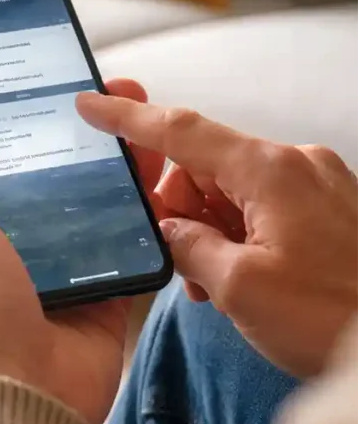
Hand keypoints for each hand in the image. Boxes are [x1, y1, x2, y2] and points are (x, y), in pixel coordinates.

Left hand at [0, 79, 160, 423]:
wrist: (23, 392)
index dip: (22, 116)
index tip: (49, 77)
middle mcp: (14, 243)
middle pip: (55, 173)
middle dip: (83, 131)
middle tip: (112, 89)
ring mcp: (60, 268)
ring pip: (97, 201)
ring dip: (121, 161)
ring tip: (146, 120)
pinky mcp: (103, 292)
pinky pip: (130, 244)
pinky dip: (147, 213)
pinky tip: (164, 175)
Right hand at [76, 93, 357, 376]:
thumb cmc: (334, 319)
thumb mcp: (239, 288)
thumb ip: (188, 246)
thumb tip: (168, 230)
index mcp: (272, 171)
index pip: (182, 131)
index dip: (128, 119)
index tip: (90, 104)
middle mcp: (297, 165)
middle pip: (203, 166)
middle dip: (178, 210)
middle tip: (182, 264)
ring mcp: (316, 186)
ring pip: (229, 191)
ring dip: (208, 232)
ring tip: (218, 286)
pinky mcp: (329, 210)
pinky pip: (260, 209)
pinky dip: (237, 238)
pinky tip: (241, 280)